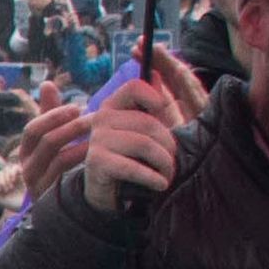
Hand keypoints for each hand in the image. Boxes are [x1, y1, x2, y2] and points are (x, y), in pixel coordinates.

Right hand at [75, 48, 202, 210]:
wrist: (112, 196)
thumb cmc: (134, 160)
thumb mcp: (148, 131)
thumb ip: (154, 102)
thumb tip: (157, 73)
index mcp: (114, 106)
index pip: (133, 86)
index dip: (152, 96)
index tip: (161, 110)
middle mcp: (101, 119)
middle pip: (147, 121)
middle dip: (168, 144)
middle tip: (172, 161)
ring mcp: (97, 140)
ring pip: (143, 143)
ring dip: (163, 164)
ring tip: (167, 174)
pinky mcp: (96, 161)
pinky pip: (132, 165)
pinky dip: (151, 177)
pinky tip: (159, 184)